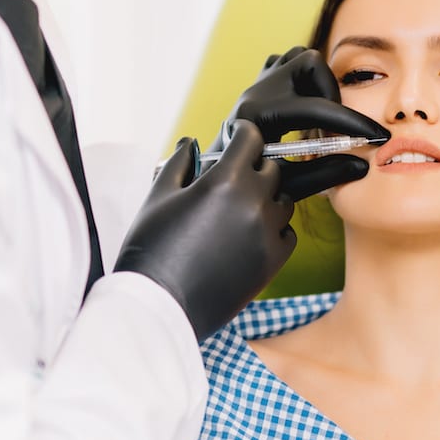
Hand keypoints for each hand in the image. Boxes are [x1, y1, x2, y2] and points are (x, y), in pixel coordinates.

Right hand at [113, 121, 293, 340]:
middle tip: (233, 180)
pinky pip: (287, 233)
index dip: (243, 135)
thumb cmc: (152, 248)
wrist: (161, 304)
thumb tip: (192, 142)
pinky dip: (274, 229)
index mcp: (225, 179)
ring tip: (240, 210)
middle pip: (271, 168)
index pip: (252, 138)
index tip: (236, 140)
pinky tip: (250, 234)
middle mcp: (253, 201)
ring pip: (284, 200)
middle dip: (253, 168)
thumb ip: (180, 162)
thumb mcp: (159, 196)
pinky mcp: (274, 260)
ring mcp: (267, 232)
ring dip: (266, 199)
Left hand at [214, 46, 388, 201]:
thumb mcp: (287, 185)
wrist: (218, 176)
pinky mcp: (260, 81)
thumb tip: (362, 165)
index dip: (351, 121)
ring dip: (319, 81)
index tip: (376, 136)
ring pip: (299, 56)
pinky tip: (307, 107)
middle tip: (336, 127)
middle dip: (332, 93)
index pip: (315, 108)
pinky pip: (288, 61)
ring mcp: (257, 81)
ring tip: (322, 116)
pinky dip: (305, 78)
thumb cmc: (249, 184)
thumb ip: (324, 175)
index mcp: (258, 115)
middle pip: (309, 62)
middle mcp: (256, 91)